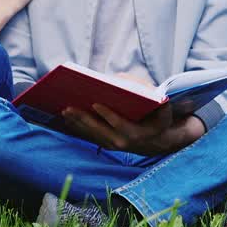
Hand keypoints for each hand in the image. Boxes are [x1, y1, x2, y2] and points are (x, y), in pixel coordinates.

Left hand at [62, 103, 205, 155]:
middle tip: (69, 107)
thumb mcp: (162, 105)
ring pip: (91, 134)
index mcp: (137, 133)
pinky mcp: (105, 145)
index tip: (95, 104)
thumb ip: (147, 91)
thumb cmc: (158, 116)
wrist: (159, 140)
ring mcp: (112, 145)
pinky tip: (68, 117)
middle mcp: (122, 142)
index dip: (107, 115)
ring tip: (64, 110)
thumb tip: (120, 80)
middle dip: (83, 118)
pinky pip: (89, 136)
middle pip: (99, 130)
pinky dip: (78, 127)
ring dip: (77, 123)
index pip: (119, 124)